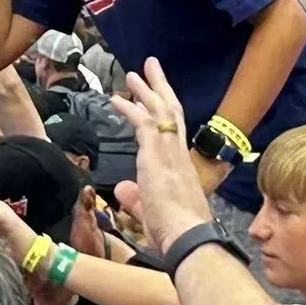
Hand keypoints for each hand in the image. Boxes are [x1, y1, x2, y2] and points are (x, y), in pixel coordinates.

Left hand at [110, 59, 213, 255]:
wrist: (188, 238)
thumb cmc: (176, 233)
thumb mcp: (151, 212)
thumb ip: (137, 198)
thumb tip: (123, 190)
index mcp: (182, 167)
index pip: (174, 131)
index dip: (166, 110)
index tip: (159, 95)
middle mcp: (179, 154)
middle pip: (172, 111)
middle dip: (160, 87)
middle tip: (150, 66)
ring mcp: (169, 153)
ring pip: (159, 111)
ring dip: (145, 90)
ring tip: (133, 74)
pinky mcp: (157, 156)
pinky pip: (144, 124)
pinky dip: (130, 109)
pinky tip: (117, 99)